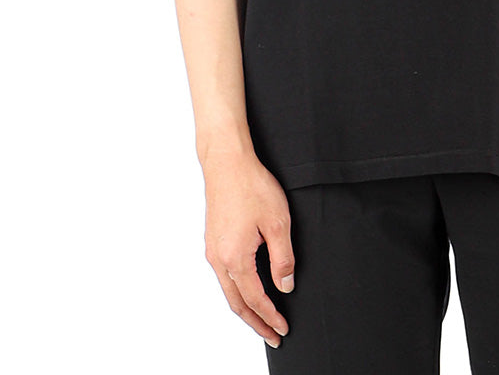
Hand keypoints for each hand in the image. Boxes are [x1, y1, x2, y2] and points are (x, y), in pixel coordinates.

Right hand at [202, 151, 294, 347]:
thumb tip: (285, 287)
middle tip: (272, 336)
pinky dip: (237, 290)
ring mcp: (212, 250)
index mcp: (235, 258)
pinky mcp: (213, 240)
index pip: (255, 299)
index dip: (270, 317)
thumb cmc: (252, 187)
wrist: (227, 163)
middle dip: (255, 323)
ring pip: (228, 290)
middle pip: (236, 303)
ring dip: (245, 308)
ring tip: (262, 319)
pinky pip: (224, 276)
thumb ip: (283, 259)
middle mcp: (218, 259)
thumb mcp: (278, 223)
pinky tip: (248, 289)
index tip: (283, 329)